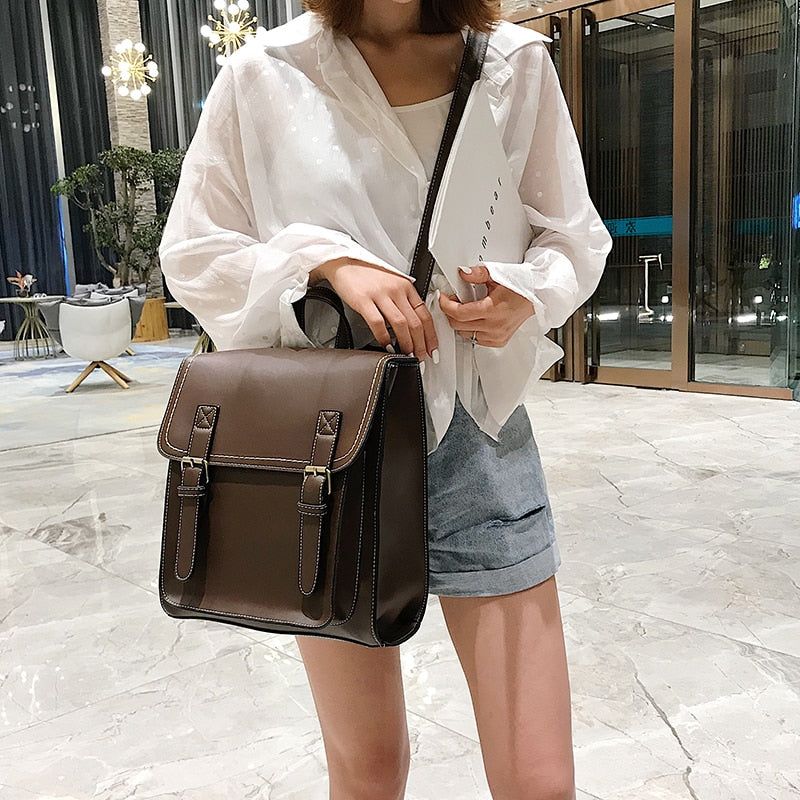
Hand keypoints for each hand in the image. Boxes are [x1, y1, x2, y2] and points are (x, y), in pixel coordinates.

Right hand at [309, 257, 437, 359]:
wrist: (344, 264)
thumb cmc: (367, 276)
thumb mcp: (392, 284)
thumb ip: (404, 301)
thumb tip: (414, 326)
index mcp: (406, 286)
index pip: (425, 314)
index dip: (430, 335)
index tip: (431, 347)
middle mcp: (396, 290)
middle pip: (415, 322)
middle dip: (420, 344)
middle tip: (420, 356)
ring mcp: (380, 294)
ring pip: (401, 324)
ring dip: (406, 343)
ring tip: (406, 354)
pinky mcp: (364, 300)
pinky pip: (378, 323)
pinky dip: (384, 337)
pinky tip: (386, 345)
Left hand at [438, 265, 533, 346]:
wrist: (536, 295)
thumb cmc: (520, 285)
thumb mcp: (497, 274)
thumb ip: (477, 273)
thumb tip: (462, 273)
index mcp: (493, 310)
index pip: (459, 314)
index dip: (446, 305)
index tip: (443, 297)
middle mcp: (495, 327)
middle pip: (458, 325)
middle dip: (450, 312)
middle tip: (452, 300)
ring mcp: (497, 336)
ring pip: (465, 334)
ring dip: (459, 322)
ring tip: (464, 308)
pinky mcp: (498, 341)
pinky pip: (475, 339)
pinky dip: (470, 329)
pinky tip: (474, 318)